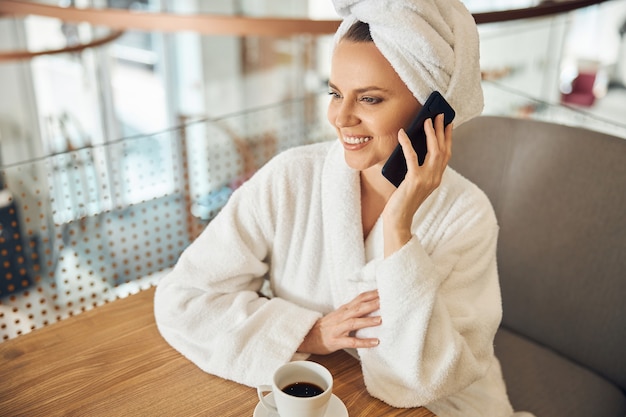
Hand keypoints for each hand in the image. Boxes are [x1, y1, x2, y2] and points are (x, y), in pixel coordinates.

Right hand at [297, 290, 380, 354]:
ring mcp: (338, 329)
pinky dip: (364, 342)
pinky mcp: (336, 341)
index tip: (385, 290)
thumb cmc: (327, 326)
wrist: (308, 337)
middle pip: (358, 308)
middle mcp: (341, 317)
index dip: (372, 294)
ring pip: (354, 323)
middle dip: (373, 303)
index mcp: (344, 310)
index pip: (359, 298)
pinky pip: (351, 342)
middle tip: (387, 300)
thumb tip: (371, 306)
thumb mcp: (340, 315)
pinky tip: (375, 342)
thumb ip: (353, 310)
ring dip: (367, 321)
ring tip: (381, 320)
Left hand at [383, 114, 452, 255]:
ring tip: (426, 119)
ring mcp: (427, 179)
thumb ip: (417, 169)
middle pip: (443, 149)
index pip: (447, 154)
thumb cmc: (402, 201)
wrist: (399, 220)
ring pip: (434, 151)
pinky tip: (402, 133)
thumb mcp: (413, 183)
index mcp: (436, 178)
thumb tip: (412, 146)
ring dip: (430, 133)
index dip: (448, 138)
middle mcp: (436, 178)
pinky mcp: (415, 180)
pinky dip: (407, 143)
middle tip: (439, 114)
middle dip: (441, 130)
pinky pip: (412, 157)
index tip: (448, 123)